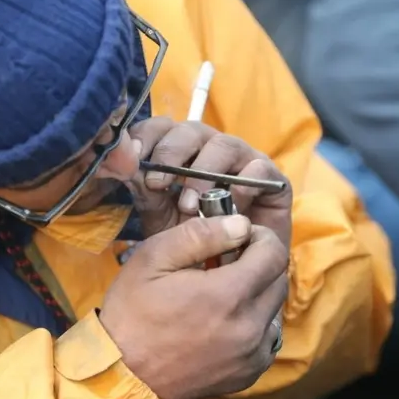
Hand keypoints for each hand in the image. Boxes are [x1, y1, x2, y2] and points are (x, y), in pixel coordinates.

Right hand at [99, 215, 288, 398]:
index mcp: (229, 295)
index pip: (275, 253)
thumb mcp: (154, 258)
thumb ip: (201, 235)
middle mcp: (249, 327)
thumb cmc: (132, 313)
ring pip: (274, 310)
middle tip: (228, 261)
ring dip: (257, 294)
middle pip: (279, 280)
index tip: (239, 237)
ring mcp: (251, 355)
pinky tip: (224, 322)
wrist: (123, 375)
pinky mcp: (247, 374)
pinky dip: (254, 325)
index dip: (260, 237)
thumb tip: (241, 223)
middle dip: (260, 263)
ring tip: (223, 294)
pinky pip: (266, 339)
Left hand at [127, 118, 291, 250]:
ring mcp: (243, 160)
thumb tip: (126, 167)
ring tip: (190, 205)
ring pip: (223, 145)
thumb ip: (146, 192)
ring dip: (203, 173)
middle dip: (171, 153)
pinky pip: (258, 168)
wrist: (231, 271)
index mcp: (181, 150)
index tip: (131, 157)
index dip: (146, 136)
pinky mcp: (271, 178)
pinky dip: (242, 184)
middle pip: (191, 130)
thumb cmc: (192, 240)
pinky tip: (229, 207)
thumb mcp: (160, 218)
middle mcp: (211, 148)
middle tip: (156, 184)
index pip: (162, 127)